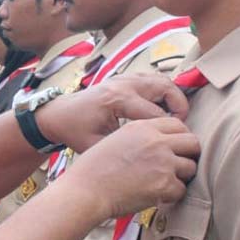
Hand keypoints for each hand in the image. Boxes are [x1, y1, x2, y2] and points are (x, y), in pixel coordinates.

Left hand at [38, 73, 188, 152]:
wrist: (59, 114)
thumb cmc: (76, 131)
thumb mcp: (97, 145)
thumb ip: (124, 149)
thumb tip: (152, 161)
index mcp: (117, 100)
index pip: (156, 113)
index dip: (170, 131)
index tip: (175, 146)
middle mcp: (124, 84)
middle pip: (166, 88)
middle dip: (180, 107)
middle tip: (180, 128)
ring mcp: (125, 78)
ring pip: (162, 80)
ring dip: (173, 97)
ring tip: (174, 119)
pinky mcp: (125, 78)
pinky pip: (153, 79)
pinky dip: (163, 92)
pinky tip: (161, 111)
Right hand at [65, 117, 198, 221]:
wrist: (87, 189)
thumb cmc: (94, 168)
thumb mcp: (117, 138)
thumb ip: (142, 137)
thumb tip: (163, 145)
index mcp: (143, 127)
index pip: (178, 124)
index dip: (180, 137)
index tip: (175, 148)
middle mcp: (156, 141)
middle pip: (193, 143)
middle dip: (189, 154)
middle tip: (178, 166)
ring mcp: (163, 162)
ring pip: (190, 167)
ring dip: (180, 176)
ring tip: (163, 182)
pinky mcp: (165, 184)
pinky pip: (181, 190)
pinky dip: (171, 195)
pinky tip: (156, 195)